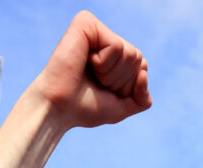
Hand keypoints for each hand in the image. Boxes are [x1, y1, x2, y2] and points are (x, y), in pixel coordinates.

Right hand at [30, 11, 151, 129]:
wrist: (59, 109)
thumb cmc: (84, 107)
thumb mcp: (121, 107)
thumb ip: (143, 98)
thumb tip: (144, 70)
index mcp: (112, 53)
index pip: (142, 66)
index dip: (128, 86)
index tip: (104, 90)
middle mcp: (104, 37)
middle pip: (138, 57)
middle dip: (120, 80)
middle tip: (95, 82)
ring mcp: (96, 29)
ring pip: (130, 52)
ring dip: (111, 74)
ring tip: (90, 73)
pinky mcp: (87, 23)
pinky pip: (117, 46)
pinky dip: (104, 63)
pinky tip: (86, 62)